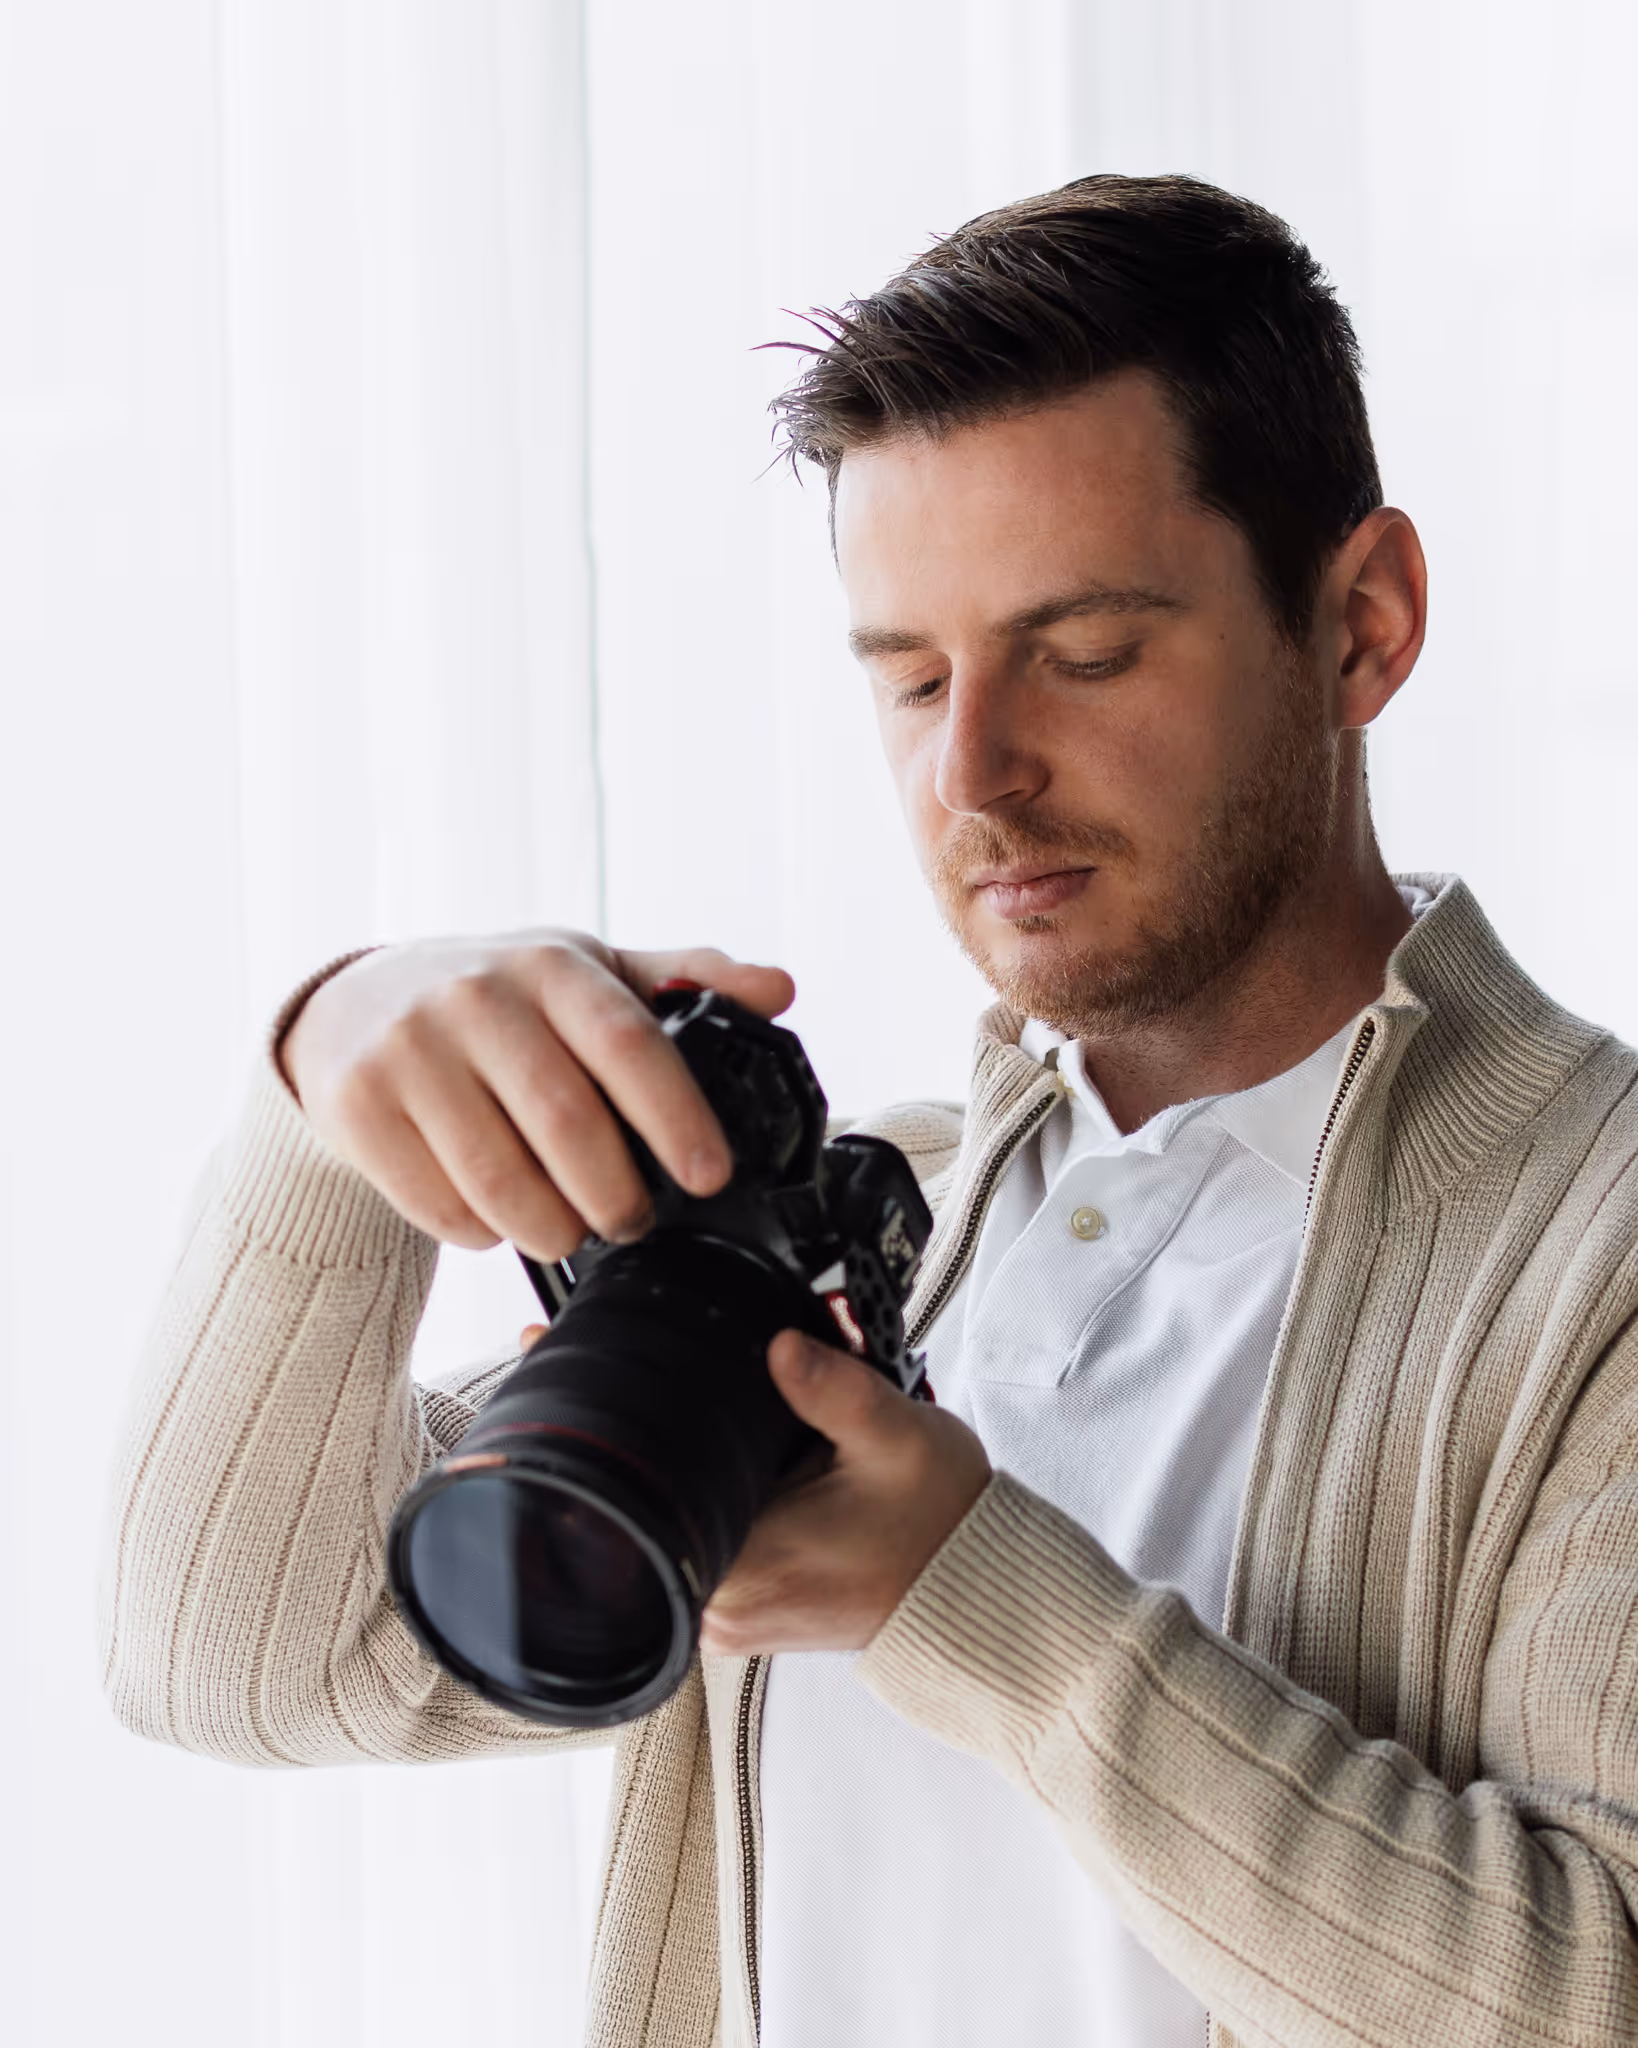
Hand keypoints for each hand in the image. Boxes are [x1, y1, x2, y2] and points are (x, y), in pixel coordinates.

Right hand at [280, 931, 793, 1257]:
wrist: (353, 1005)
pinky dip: (479, 1232)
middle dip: (615, 1195)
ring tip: (572, 1230)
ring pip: (498, 1178)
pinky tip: (497, 1220)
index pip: (627, 1044)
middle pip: (566, 1124)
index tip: (710, 1176)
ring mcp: (409, 1051)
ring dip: (550, 1226)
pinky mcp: (357, 1106)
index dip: (676, 1117)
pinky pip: (437, 1203)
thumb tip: (779, 988)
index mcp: (551, 967)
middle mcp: (476, 999)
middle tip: (632, 1220)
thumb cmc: (498, 997)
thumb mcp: (588, 972)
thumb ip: (685, 980)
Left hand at [700, 1331, 991, 1655]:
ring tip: (800, 1467)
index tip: (738, 1413)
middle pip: (674, 1499)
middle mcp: (722, 1609)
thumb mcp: (894, 1436)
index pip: (659, 1490)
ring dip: (737, 1479)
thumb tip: (780, 1347)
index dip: (687, 1433)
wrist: (976, 1585)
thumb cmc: (940, 1525)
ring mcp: (732, 1619)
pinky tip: (797, 1489)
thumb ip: (831, 1387)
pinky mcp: (750, 1612)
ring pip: (698, 1516)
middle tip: (792, 1441)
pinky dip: (753, 1506)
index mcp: (741, 1571)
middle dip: (721, 1452)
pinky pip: (723, 1539)